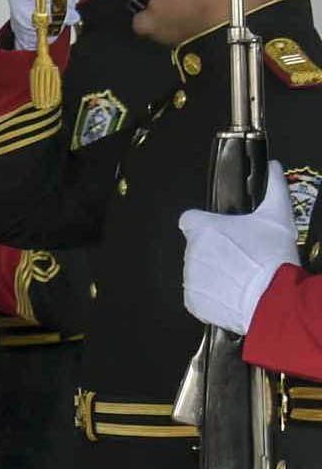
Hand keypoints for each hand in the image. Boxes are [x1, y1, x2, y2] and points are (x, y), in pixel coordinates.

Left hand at [180, 164, 296, 335]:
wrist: (272, 297)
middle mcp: (190, 253)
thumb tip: (274, 166)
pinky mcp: (192, 301)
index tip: (220, 229)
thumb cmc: (272, 255)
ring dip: (214, 271)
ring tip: (240, 274)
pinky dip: (213, 293)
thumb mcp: (278, 216)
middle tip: (241, 254)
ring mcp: (190, 279)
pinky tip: (234, 291)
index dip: (204, 223)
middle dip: (214, 249)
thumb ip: (273, 188)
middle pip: (197, 247)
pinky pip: (199, 294)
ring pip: (198, 270)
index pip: (190, 219)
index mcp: (203, 229)